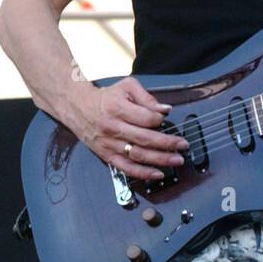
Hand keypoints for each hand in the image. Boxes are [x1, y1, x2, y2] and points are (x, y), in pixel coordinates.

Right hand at [68, 77, 188, 179]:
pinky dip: (142, 173)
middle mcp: (113, 128)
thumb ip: (147, 97)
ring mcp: (110, 144)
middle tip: (183, 145)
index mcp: (117, 108)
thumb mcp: (126, 87)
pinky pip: (126, 168)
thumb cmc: (106, 98)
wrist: (79, 108)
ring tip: (176, 160)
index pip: (145, 118)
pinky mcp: (107, 155)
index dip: (159, 119)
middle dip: (167, 143)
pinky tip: (157, 174)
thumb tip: (164, 109)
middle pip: (145, 139)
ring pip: (138, 155)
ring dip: (160, 160)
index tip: (166, 118)